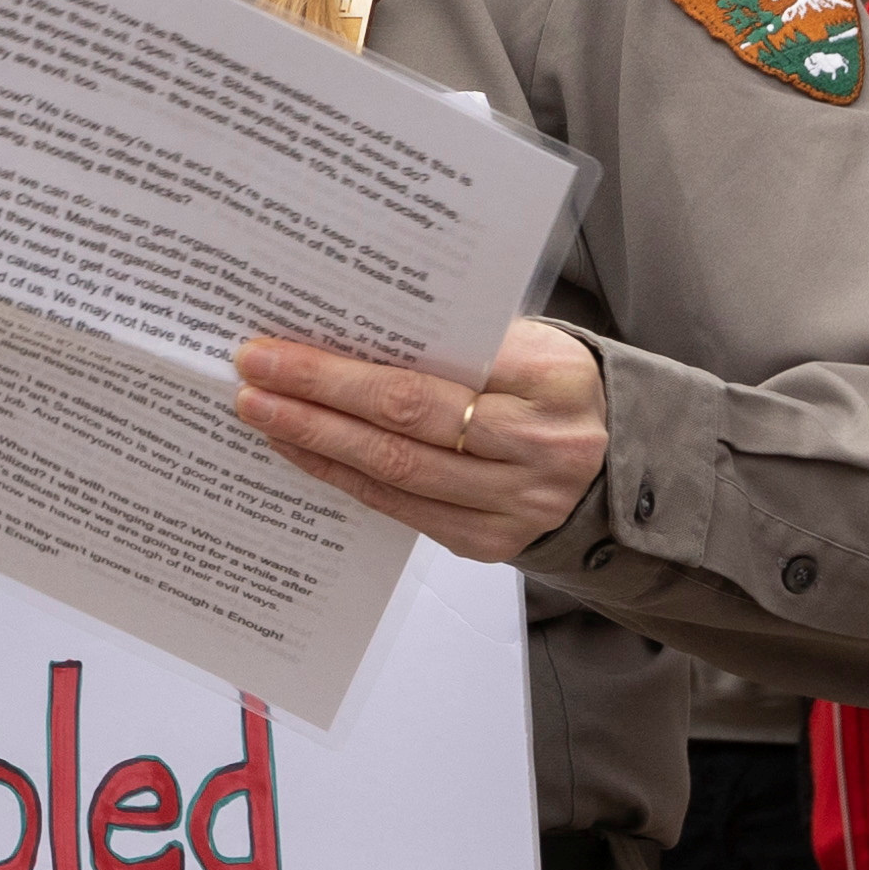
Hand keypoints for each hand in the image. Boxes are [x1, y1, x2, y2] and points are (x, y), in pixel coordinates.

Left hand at [232, 316, 610, 566]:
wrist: (616, 465)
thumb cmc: (554, 390)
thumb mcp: (530, 346)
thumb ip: (456, 339)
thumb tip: (348, 328)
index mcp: (551, 381)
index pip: (431, 371)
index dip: (345, 365)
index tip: (280, 345)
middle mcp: (538, 448)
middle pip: (404, 420)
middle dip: (316, 396)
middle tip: (252, 373)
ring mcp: (514, 504)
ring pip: (395, 471)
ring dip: (316, 441)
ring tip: (260, 411)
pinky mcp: (488, 542)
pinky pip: (400, 509)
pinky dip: (343, 477)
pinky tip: (301, 450)